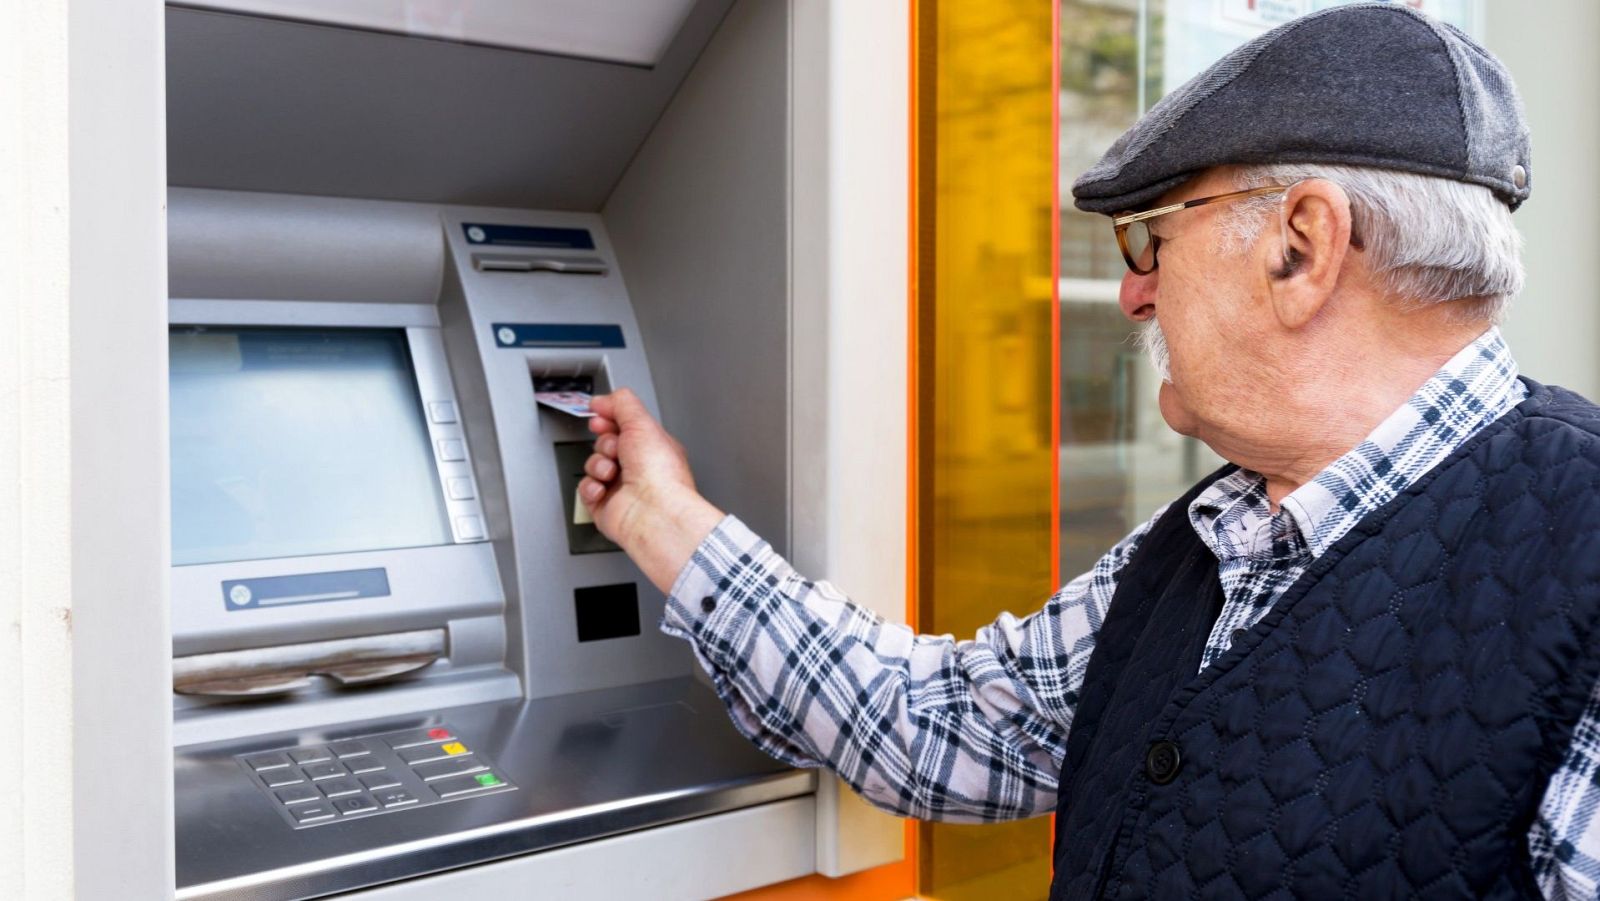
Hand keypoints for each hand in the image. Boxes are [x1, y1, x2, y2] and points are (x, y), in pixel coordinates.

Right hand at [579, 389, 724, 592]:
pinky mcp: (605, 504)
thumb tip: (602, 400)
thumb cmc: (660, 475)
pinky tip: (604, 489)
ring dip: (598, 465)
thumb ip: (622, 403)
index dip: (609, 418)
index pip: (624, 425)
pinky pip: (585, 487)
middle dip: (605, 443)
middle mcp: (638, 466)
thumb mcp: (642, 423)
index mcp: (652, 446)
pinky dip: (591, 487)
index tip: (600, 416)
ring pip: (593, 464)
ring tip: (612, 473)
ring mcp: (621, 486)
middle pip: (605, 442)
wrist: (653, 513)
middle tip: (615, 450)